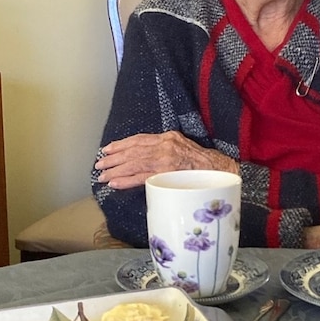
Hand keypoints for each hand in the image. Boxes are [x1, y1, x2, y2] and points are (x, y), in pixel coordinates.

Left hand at [94, 131, 239, 188]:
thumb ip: (165, 149)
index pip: (139, 139)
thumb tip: (146, 157)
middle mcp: (165, 145)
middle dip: (114, 158)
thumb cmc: (203, 163)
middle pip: (133, 151)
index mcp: (168, 137)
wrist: (221, 171)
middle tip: (99, 165)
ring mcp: (165, 159)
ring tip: (103, 176)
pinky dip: (126, 180)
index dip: (121, 145)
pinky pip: (141, 177)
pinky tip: (115, 183)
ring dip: (116, 170)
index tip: (107, 150)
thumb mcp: (183, 147)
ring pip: (134, 163)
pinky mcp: (166, 173)